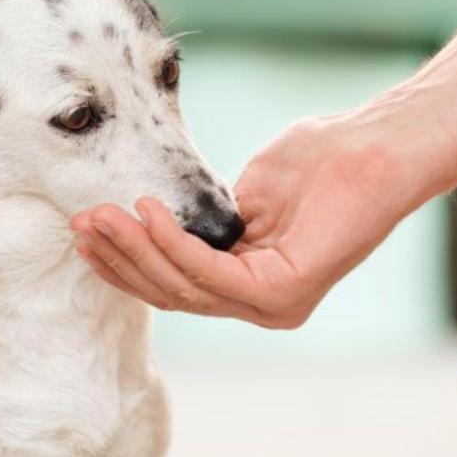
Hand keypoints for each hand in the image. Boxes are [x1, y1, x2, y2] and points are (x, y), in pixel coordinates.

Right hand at [70, 114, 428, 328]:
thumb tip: (161, 224)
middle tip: (80, 225)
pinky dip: (172, 243)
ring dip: (135, 249)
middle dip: (120, 259)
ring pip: (186, 286)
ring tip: (101, 216)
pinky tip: (146, 212)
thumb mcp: (247, 195)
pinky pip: (211, 271)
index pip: (177, 287)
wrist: (376, 149)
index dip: (128, 264)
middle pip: (174, 294)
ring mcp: (276, 306)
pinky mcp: (285, 292)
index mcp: (255, 289)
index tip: (87, 234)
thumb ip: (207, 221)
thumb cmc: (323, 161)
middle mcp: (264, 307)